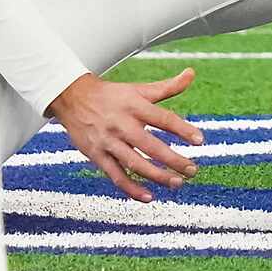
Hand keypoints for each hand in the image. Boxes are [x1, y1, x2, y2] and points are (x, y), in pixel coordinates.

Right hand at [47, 68, 204, 202]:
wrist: (72, 98)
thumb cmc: (112, 95)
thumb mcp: (139, 89)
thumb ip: (167, 86)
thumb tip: (191, 73)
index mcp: (134, 106)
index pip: (163, 119)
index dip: (182, 129)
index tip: (200, 140)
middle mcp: (122, 124)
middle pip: (150, 145)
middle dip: (173, 160)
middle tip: (192, 170)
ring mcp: (108, 141)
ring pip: (134, 163)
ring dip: (156, 176)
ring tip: (177, 183)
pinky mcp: (97, 155)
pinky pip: (116, 176)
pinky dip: (131, 189)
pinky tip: (149, 197)